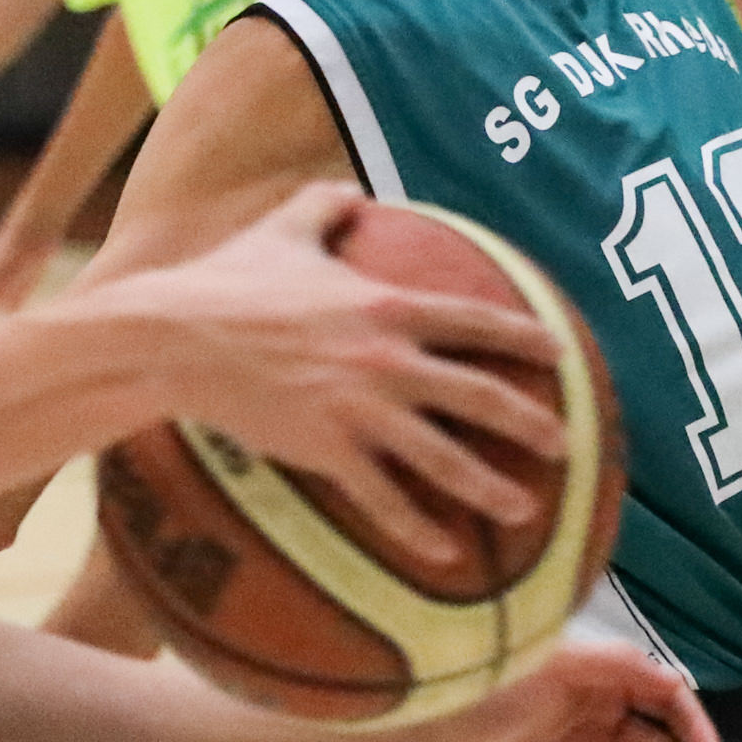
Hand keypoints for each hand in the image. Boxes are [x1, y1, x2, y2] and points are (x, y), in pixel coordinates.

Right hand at [111, 182, 568, 572]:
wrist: (176, 336)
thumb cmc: (227, 279)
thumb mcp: (282, 228)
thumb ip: (324, 205)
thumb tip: (349, 189)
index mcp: (386, 303)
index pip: (473, 320)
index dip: (522, 337)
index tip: (560, 354)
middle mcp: (386, 358)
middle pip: (477, 395)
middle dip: (529, 420)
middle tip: (565, 441)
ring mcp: (359, 409)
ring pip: (443, 456)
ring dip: (490, 485)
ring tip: (526, 507)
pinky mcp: (326, 449)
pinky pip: (383, 497)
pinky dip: (417, 528)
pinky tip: (446, 552)